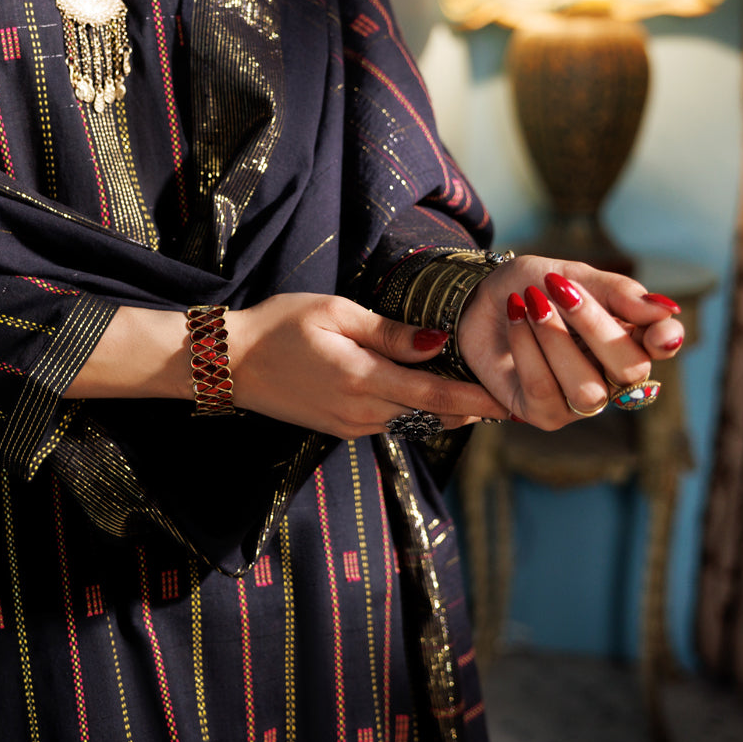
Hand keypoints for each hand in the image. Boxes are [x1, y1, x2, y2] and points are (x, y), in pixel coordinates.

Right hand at [226, 293, 508, 437]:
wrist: (230, 363)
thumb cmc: (279, 325)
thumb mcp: (334, 313)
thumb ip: (388, 333)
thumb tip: (436, 343)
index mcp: (363, 379)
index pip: (436, 394)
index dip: (478, 399)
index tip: (512, 402)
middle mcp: (361, 411)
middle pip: (431, 412)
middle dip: (470, 407)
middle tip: (508, 396)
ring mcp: (350, 424)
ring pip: (412, 419)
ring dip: (444, 409)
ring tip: (478, 396)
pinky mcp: (339, 428)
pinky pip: (389, 421)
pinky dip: (414, 409)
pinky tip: (427, 395)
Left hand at [456, 256, 684, 428]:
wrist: (477, 300)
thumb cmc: (531, 288)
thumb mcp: (570, 275)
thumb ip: (615, 292)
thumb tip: (666, 309)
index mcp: (628, 338)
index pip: (662, 347)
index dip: (666, 340)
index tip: (657, 328)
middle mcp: (611, 376)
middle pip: (630, 371)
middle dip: (595, 327)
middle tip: (560, 290)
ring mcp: (579, 400)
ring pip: (587, 389)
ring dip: (554, 339)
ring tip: (530, 302)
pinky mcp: (543, 413)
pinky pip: (543, 390)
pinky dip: (527, 348)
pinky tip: (515, 317)